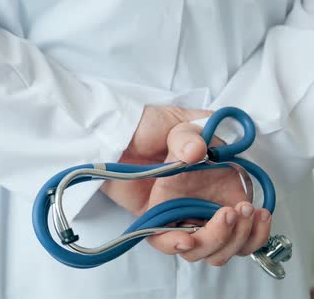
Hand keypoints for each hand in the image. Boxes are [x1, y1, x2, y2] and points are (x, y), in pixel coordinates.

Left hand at [101, 106, 270, 265]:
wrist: (120, 133)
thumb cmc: (155, 126)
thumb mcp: (180, 124)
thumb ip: (189, 136)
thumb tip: (196, 151)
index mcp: (223, 184)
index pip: (248, 219)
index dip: (253, 225)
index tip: (245, 212)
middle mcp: (205, 204)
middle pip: (231, 241)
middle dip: (235, 237)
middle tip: (227, 216)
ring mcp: (181, 213)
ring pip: (204, 249)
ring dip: (210, 245)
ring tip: (200, 231)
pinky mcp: (156, 219)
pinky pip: (168, 243)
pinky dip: (177, 247)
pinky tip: (183, 240)